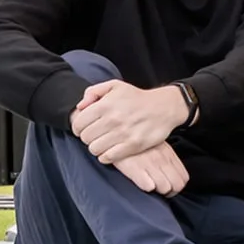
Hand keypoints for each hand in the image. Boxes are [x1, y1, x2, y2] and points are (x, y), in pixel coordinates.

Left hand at [72, 81, 188, 163]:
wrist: (165, 107)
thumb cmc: (137, 98)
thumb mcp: (115, 86)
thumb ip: (93, 91)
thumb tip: (80, 106)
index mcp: (105, 105)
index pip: (78, 124)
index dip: (79, 127)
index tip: (86, 127)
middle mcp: (112, 119)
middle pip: (85, 138)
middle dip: (89, 137)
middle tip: (98, 134)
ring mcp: (122, 133)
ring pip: (94, 149)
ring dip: (97, 147)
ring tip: (105, 141)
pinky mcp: (132, 145)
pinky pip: (107, 157)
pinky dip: (106, 156)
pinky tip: (112, 149)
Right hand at [111, 143, 189, 196]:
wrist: (120, 135)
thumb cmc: (139, 144)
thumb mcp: (159, 147)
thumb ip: (167, 160)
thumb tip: (172, 174)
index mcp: (169, 155)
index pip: (183, 177)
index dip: (178, 187)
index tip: (170, 188)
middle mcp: (162, 160)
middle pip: (177, 185)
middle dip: (170, 192)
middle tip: (160, 192)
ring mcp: (150, 164)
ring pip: (164, 188)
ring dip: (158, 191)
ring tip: (150, 187)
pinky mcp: (135, 168)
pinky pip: (148, 186)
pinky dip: (147, 188)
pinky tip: (142, 184)